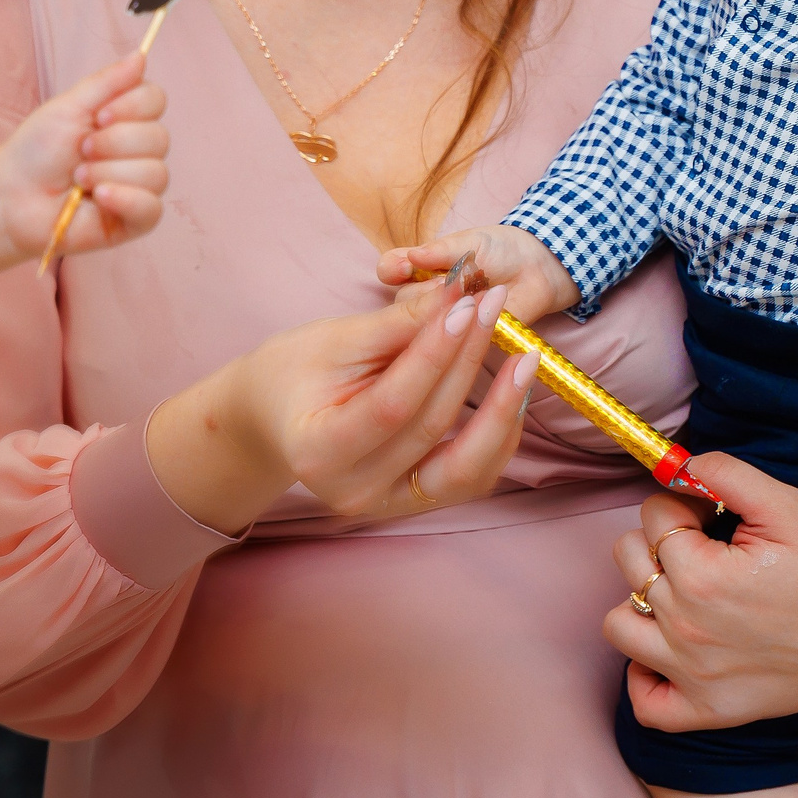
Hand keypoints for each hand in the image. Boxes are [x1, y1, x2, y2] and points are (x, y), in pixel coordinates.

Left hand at [0, 53, 169, 259]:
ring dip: (107, 173)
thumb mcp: (69, 107)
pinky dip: (124, 199)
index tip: (100, 116)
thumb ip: (107, 82)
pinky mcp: (137, 219)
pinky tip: (98, 199)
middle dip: (112, 144)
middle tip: (80, 152)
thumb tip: (140, 55)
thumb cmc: (38, 152)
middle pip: (159, 137)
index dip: (132, 107)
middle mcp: (140, 152)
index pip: (156, 100)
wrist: (12, 195)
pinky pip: (151, 206)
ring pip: (155, 172)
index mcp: (128, 120)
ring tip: (78, 180)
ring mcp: (141, 186)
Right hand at [148, 278, 533, 533]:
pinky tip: (514, 390)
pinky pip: (472, 475)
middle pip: (432, 427)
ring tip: (525, 355)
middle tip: (495, 305)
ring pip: (466, 468)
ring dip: (504, 410)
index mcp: (318, 450)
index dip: (435, 353)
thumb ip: (398, 323)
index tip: (466, 302)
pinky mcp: (415, 500)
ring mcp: (387, 503)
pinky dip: (500, 434)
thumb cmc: (292, 372)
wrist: (272, 418)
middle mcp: (353, 490)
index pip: (393, 403)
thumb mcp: (334, 339)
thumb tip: (459, 294)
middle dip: (470, 361)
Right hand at [376, 223, 580, 324]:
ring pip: (422, 326)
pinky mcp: (463, 342)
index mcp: (421, 269)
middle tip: (451, 282)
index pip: (392, 270)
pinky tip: (474, 318)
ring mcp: (443, 321)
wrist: (537, 268)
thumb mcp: (471, 242)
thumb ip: (442, 250)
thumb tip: (414, 256)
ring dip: (443, 311)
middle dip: (424, 292)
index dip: (392, 270)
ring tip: (470, 295)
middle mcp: (424, 298)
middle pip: (403, 304)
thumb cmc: (500, 250)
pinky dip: (461, 331)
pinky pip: (451, 345)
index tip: (401, 267)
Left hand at [605, 453, 797, 730]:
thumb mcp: (790, 504)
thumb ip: (727, 474)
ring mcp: (693, 677)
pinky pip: (645, 702)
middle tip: (711, 546)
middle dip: (662, 542)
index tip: (716, 513)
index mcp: (701, 576)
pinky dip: (647, 676)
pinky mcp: (710, 710)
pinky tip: (675, 650)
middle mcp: (686, 630)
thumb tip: (680, 464)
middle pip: (630, 562)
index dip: (684, 503)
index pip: (653, 516)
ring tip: (690, 591)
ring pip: (619, 625)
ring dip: (644, 601)